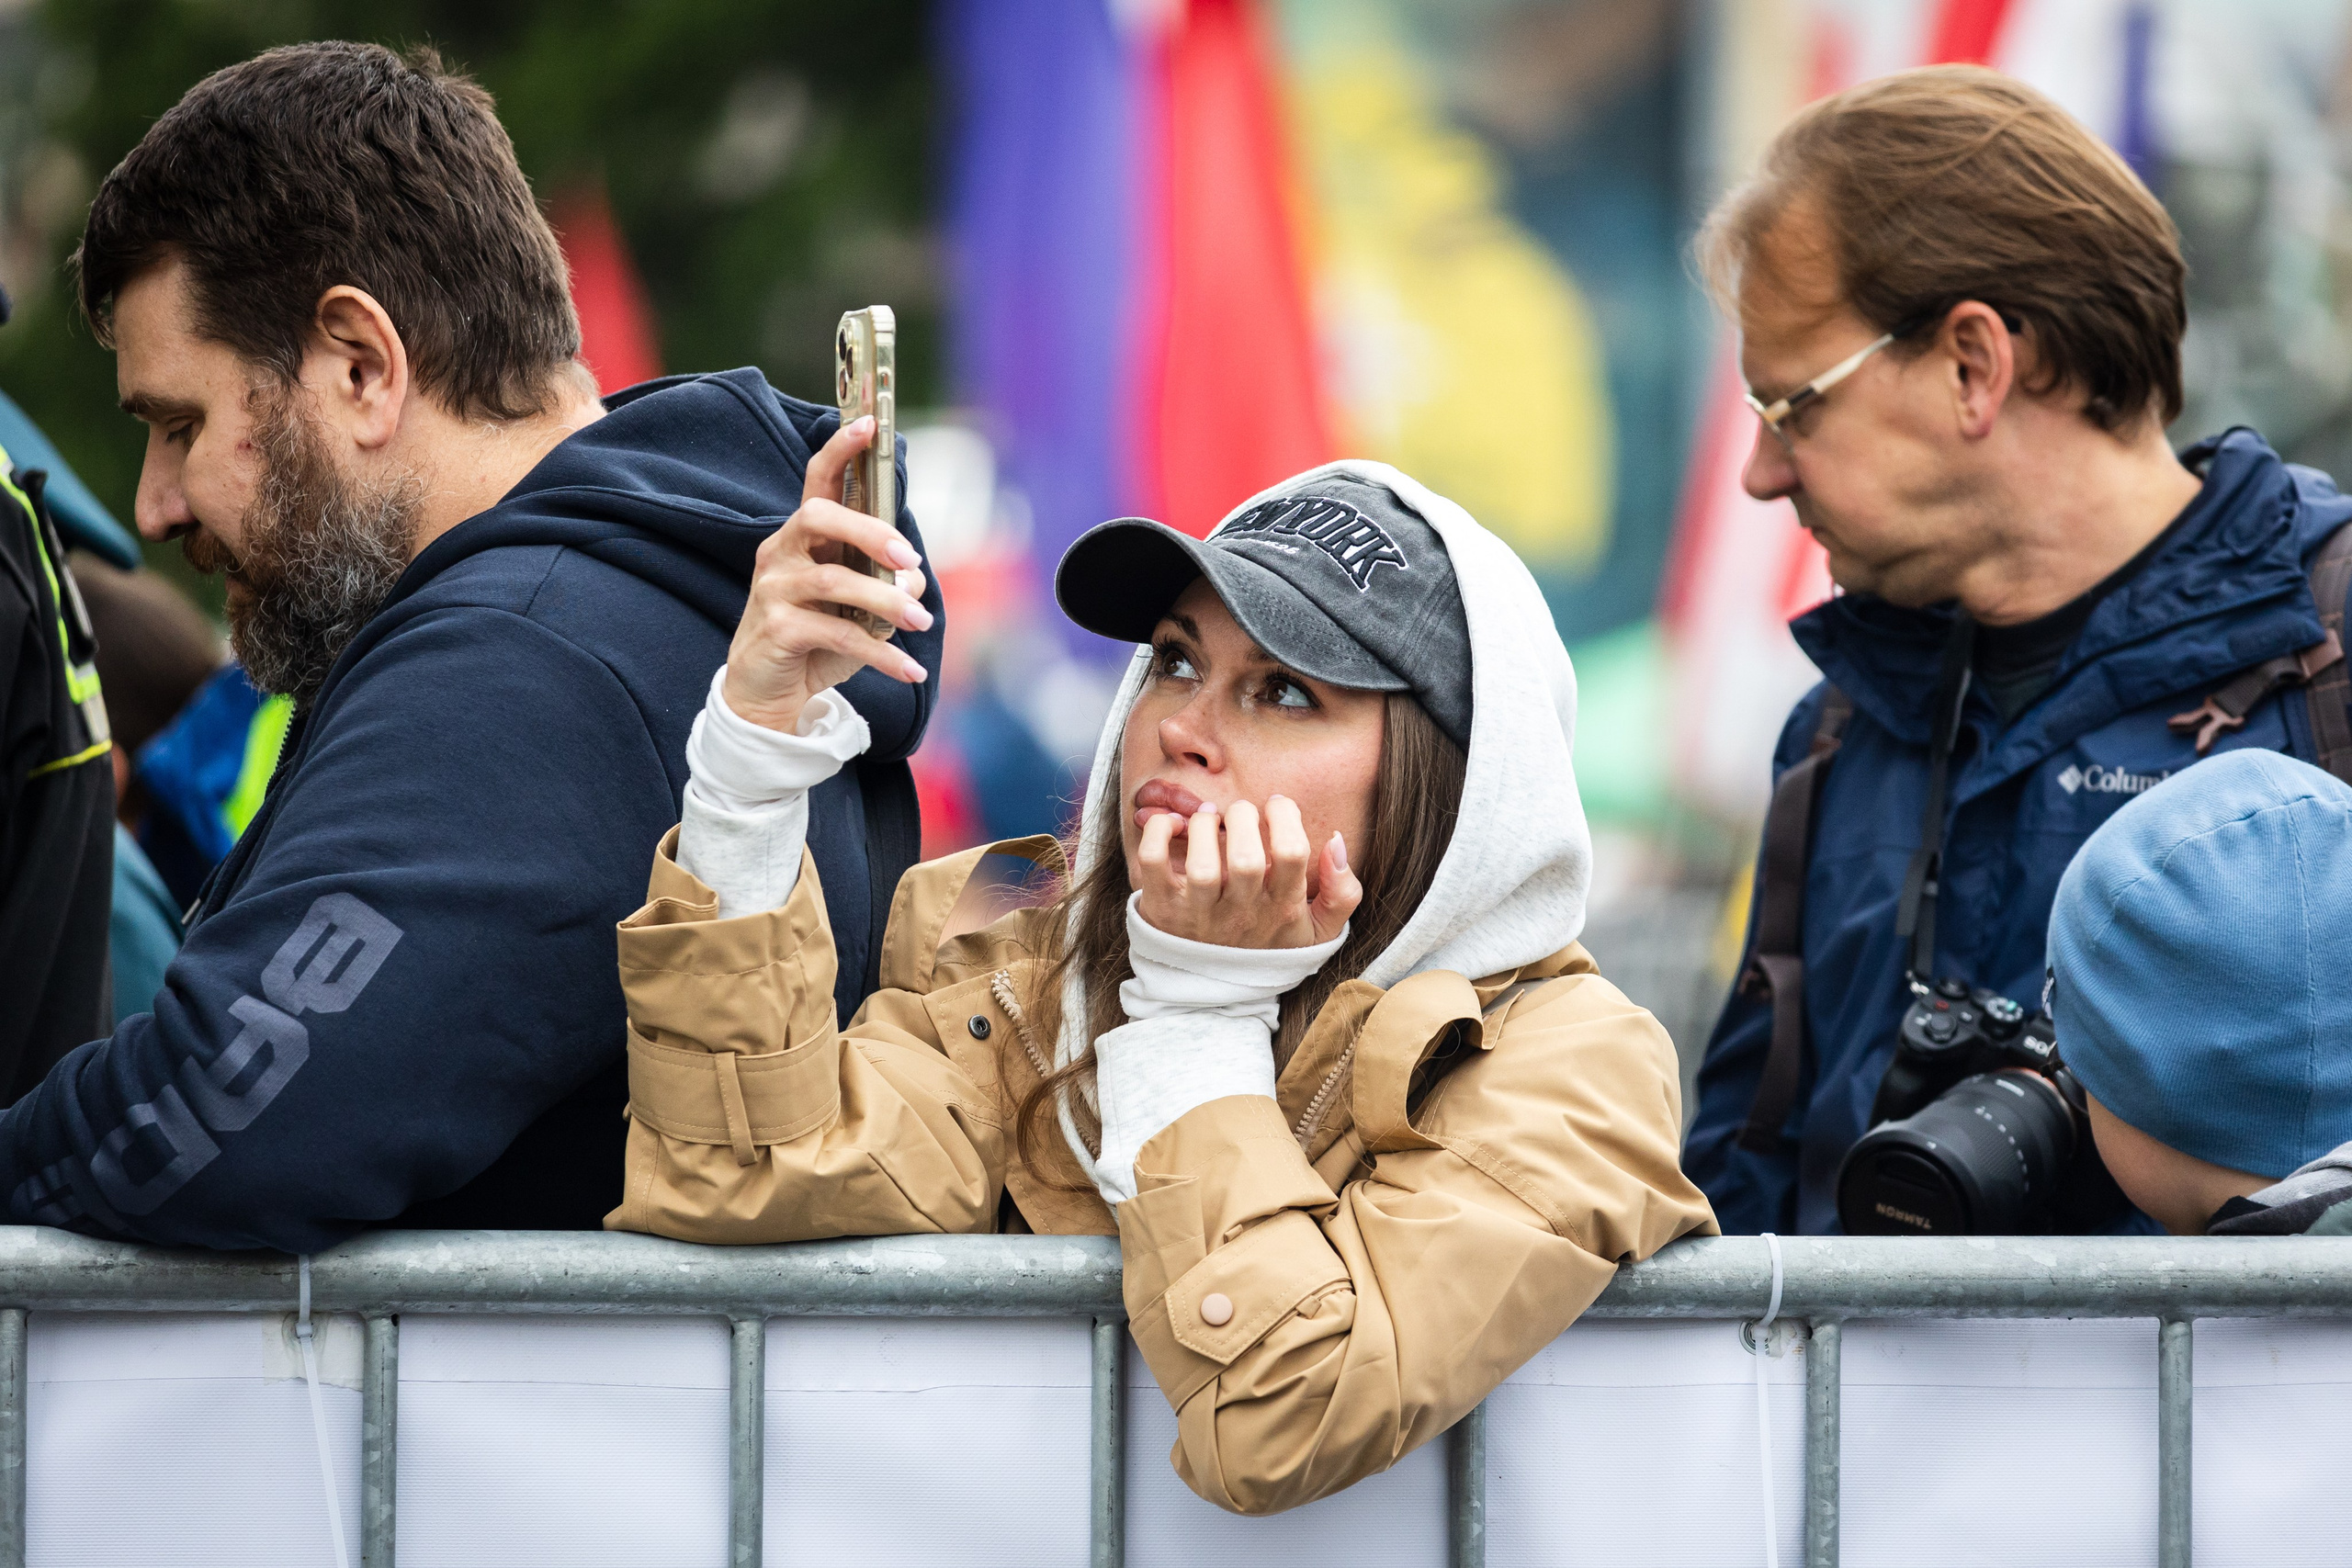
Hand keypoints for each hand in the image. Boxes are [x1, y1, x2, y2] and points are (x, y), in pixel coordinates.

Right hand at [722, 416, 931, 732]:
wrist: (769, 692)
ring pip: (834, 581)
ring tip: (921, 623)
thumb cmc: (817, 639)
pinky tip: (912, 670)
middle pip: (821, 518)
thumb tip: (915, 581)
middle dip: (872, 532)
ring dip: (887, 603)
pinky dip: (883, 654)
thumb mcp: (859, 609)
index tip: (871, 424)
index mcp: (803, 537)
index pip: (818, 481)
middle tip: (911, 562)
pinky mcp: (776, 630)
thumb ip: (888, 586)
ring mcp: (774, 590)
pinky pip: (838, 634)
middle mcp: (781, 553)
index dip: (841, 449)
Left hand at [1134, 795, 1361, 948]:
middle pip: (1245, 858)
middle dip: (1244, 817)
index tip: (1277, 806)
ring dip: (1204, 826)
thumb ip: (1342, 892)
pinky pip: (1152, 864)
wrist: (1214, 990)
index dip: (1285, 817)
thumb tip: (1336, 841)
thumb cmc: (1269, 945)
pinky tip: (1172, 824)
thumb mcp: (1319, 931)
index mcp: (1282, 910)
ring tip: (1210, 818)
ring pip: (1201, 864)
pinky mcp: (1162, 909)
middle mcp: (1241, 914)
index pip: (1291, 854)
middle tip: (1241, 811)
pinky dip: (1157, 833)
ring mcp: (1199, 914)